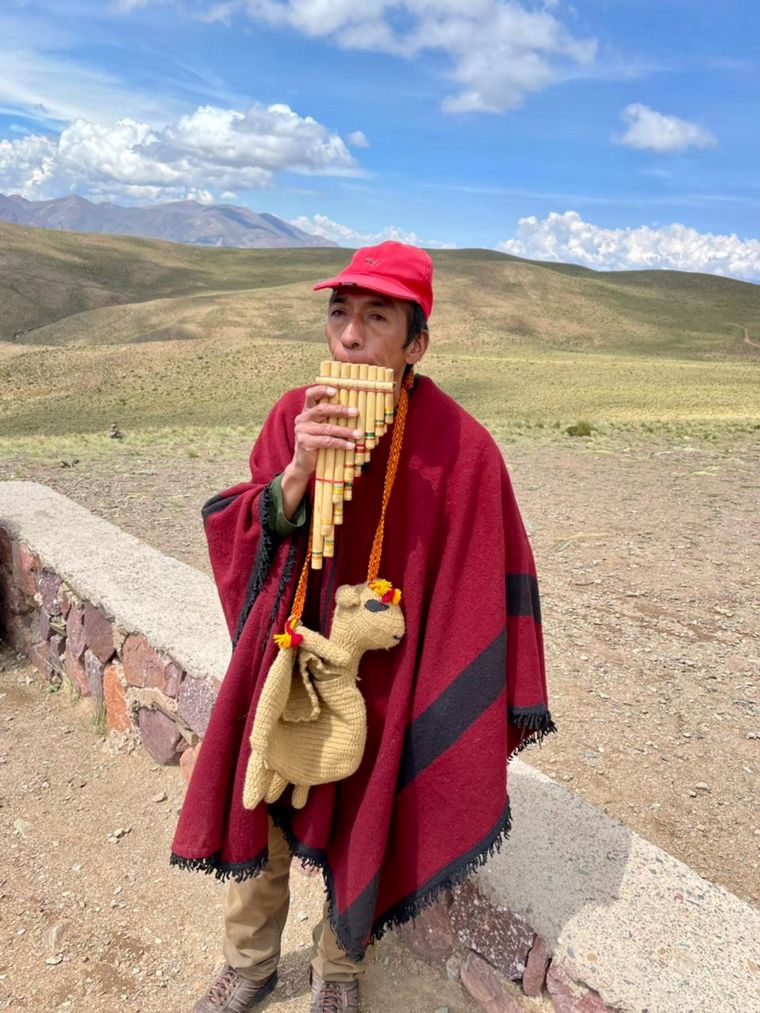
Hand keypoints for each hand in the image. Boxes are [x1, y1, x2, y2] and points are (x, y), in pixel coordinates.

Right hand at [280, 385, 359, 519]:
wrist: (304, 464)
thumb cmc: (319, 443)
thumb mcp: (323, 427)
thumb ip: (332, 418)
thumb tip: (357, 410)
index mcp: (307, 411)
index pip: (311, 395)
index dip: (322, 390)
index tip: (336, 390)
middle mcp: (302, 418)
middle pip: (322, 409)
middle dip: (340, 410)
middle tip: (356, 412)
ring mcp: (302, 431)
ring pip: (327, 428)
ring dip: (345, 431)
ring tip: (359, 434)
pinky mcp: (305, 443)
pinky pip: (326, 441)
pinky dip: (341, 443)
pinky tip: (351, 445)